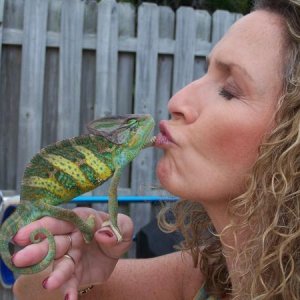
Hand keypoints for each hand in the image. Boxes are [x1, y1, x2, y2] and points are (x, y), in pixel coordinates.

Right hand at [12, 207, 132, 299]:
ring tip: (49, 284)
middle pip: (52, 243)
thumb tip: (103, 234)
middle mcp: (70, 237)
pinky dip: (68, 290)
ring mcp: (70, 256)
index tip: (24, 234)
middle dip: (37, 250)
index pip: (59, 220)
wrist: (115, 252)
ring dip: (55, 274)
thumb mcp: (124, 226)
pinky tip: (69, 298)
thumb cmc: (116, 232)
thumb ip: (118, 227)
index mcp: (79, 220)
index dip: (41, 225)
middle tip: (21, 259)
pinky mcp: (75, 274)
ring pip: (59, 264)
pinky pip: (70, 282)